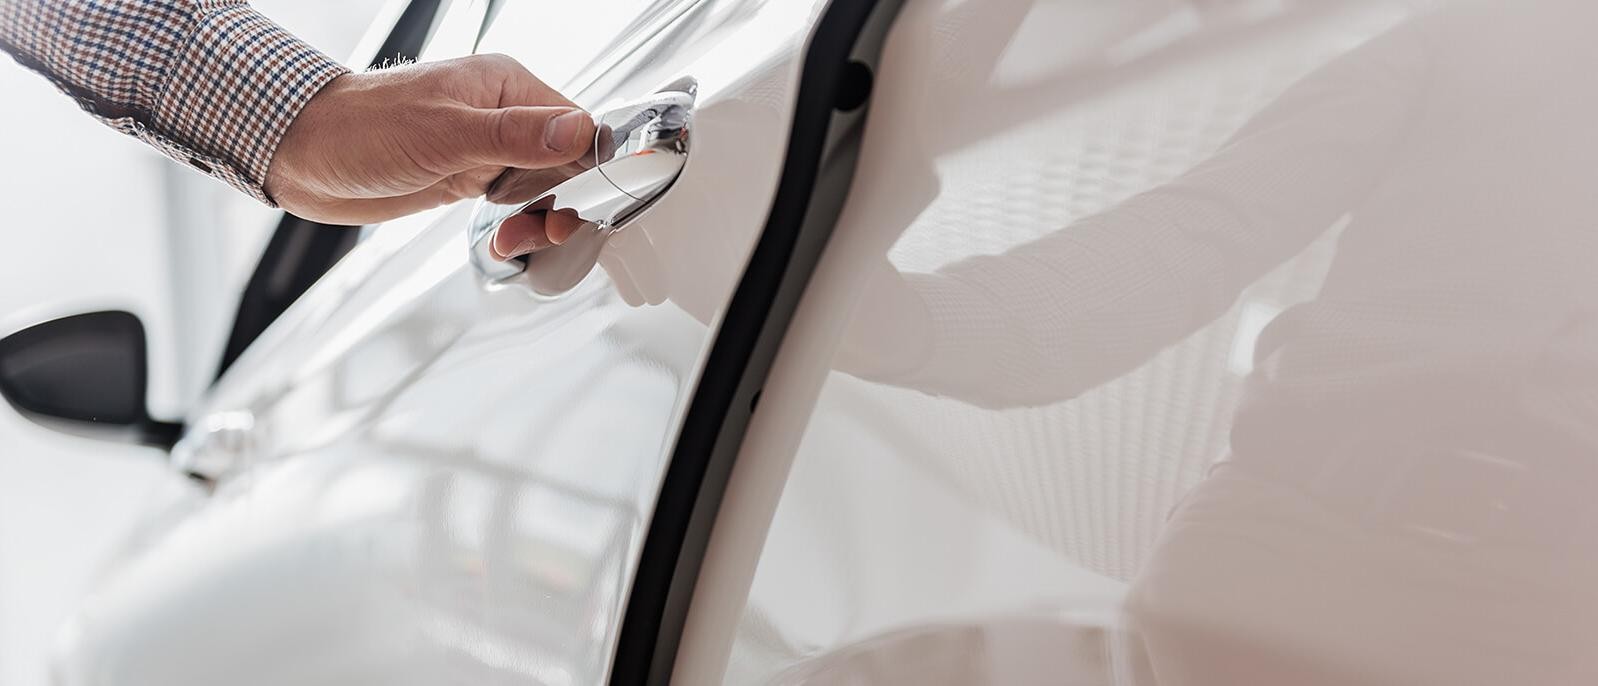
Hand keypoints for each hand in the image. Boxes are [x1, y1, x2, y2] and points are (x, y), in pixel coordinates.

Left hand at [264, 54, 596, 225]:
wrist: (303, 155)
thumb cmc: (362, 128)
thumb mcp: (446, 133)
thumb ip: (517, 135)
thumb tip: (579, 131)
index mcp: (507, 88)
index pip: (579, 126)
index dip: (590, 168)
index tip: (583, 204)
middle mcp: (503, 117)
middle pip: (569, 165)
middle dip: (564, 205)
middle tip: (543, 230)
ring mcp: (488, 151)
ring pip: (546, 191)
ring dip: (540, 223)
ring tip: (513, 238)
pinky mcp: (469, 180)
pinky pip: (516, 206)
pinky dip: (518, 229)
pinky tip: (502, 240)